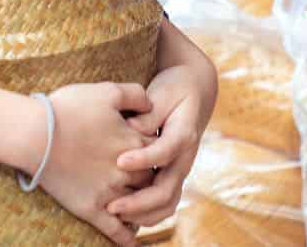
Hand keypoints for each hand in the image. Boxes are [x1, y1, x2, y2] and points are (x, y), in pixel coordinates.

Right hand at [37, 83, 157, 245]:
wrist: (35, 134)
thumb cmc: (68, 109)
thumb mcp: (107, 91)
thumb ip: (136, 95)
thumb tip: (151, 105)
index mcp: (135, 144)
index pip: (158, 151)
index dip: (153, 150)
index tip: (147, 148)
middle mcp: (127, 172)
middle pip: (151, 181)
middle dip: (151, 180)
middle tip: (149, 180)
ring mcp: (109, 193)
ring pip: (138, 207)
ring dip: (143, 209)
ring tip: (143, 211)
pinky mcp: (90, 208)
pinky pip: (115, 229)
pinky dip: (126, 238)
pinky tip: (132, 244)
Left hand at [108, 61, 217, 227]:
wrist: (195, 92)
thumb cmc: (174, 89)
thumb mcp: (163, 92)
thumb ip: (148, 113)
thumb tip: (130, 129)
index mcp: (184, 134)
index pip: (165, 152)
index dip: (143, 159)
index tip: (119, 161)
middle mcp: (184, 158)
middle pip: (167, 191)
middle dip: (138, 203)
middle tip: (111, 207)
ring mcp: (179, 171)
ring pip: (167, 204)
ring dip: (141, 215)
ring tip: (113, 217)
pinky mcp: (171, 177)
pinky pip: (162, 204)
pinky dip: (144, 214)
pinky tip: (121, 215)